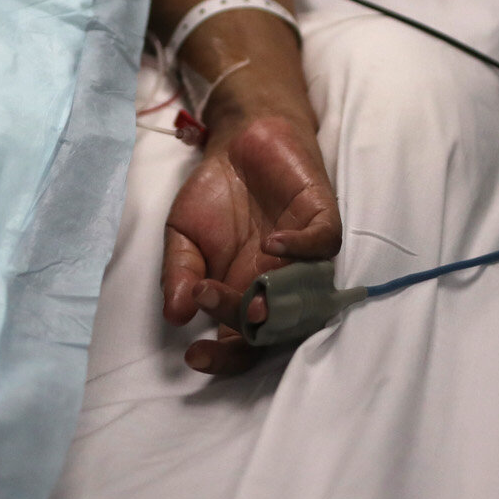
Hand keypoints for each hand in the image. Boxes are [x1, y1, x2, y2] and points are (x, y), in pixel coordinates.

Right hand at [161, 112, 340, 374]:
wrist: (239, 139)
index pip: (241, 343)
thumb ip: (179, 273)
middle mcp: (277, 284)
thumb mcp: (182, 234)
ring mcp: (302, 255)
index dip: (223, 358)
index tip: (193, 355)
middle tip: (209, 301)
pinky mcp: (320, 221)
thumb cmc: (214, 194)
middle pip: (274, 327)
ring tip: (250, 300)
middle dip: (244, 326)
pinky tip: (271, 244)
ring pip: (304, 295)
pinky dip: (301, 250)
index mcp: (243, 295)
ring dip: (280, 301)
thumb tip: (175, 314)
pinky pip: (323, 246)